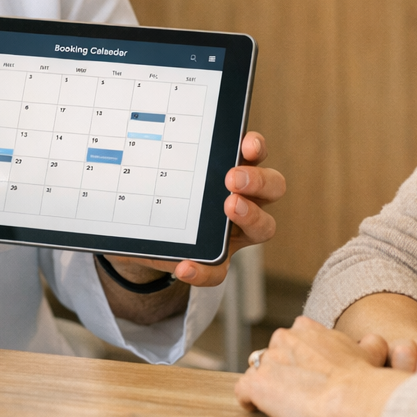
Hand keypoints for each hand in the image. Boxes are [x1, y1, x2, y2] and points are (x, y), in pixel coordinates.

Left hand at [103, 131, 284, 288]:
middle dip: (258, 180)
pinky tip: (185, 266)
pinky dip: (203, 271)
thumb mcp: (158, 178)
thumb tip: (148, 155)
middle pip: (272, 186)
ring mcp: (234, 232)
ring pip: (263, 227)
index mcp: (230, 170)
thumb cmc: (161, 196)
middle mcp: (243, 199)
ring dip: (251, 217)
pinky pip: (219, 271)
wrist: (143, 233)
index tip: (246, 145)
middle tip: (233, 179)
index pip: (254, 153)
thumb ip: (160, 166)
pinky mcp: (217, 262)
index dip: (256, 147)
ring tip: (230, 208)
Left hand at [235, 316, 409, 416]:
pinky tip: (256, 408)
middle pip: (272, 352)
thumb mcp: (371, 352)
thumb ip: (367, 343)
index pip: (293, 336)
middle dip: (280, 368)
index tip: (306, 369)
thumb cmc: (362, 379)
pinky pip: (243, 390)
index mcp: (306, 329)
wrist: (352, 398)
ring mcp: (267, 361)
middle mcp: (283, 338)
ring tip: (279, 401)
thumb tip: (370, 342)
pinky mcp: (256, 384)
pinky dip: (248, 399)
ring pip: (256, 369)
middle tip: (296, 389)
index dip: (297, 354)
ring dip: (265, 383)